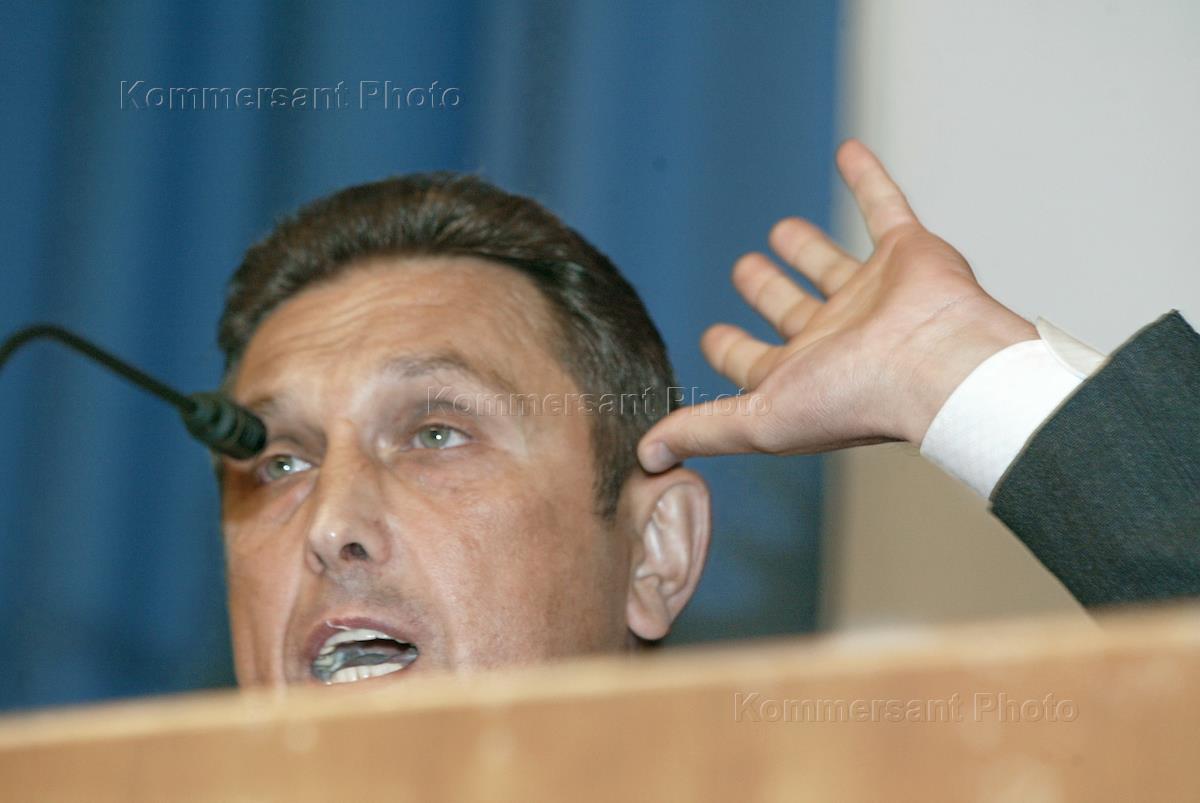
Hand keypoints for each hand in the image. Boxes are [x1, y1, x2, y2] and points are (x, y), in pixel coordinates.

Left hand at [637, 139, 1036, 472]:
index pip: (755, 361)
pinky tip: (848, 153)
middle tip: (744, 270)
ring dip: (808, 246)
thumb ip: (704, 429)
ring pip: (832, 263)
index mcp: (803, 373)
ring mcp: (874, 294)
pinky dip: (868, 179)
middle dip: (767, 291)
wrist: (938, 366)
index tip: (711, 336)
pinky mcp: (909, 254)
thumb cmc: (856, 400)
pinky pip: (885, 206)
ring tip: (781, 229)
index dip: (729, 349)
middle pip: (793, 309)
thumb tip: (647, 456)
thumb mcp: (759, 420)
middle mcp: (838, 336)